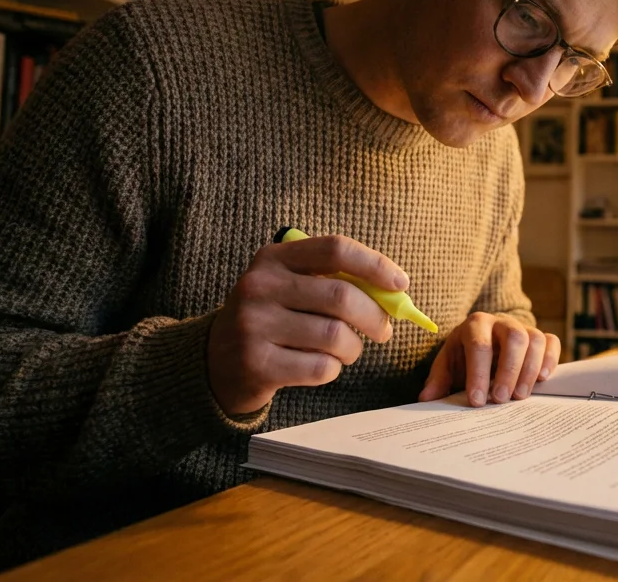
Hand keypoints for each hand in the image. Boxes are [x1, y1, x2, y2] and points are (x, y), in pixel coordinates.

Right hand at [208, 234, 409, 415]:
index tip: (401, 283)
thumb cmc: (272, 320)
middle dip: (375, 317)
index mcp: (273, 258)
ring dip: (353, 348)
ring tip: (347, 350)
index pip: (335, 249)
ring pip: (335, 336)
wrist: (215, 363)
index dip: (375, 265)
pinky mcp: (256, 364)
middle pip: (342, 297)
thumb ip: (335, 282)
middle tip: (383, 331)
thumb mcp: (290, 288)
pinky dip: (333, 369)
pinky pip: (321, 368)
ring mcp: (254, 325)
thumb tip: (395, 294)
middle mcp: (259, 286)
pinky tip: (322, 366)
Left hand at [418, 313, 560, 405]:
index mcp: (475, 325)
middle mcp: (501, 321)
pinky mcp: (541, 336)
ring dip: (529, 369)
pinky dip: (550, 359)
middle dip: (509, 370)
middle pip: (514, 338)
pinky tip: (542, 380)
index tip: (477, 401)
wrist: (485, 344)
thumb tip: (427, 398)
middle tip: (501, 399)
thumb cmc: (465, 357)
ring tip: (520, 396)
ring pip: (534, 339)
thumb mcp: (448, 365)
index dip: (478, 374)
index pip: (479, 345)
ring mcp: (523, 326)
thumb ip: (439, 380)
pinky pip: (551, 341)